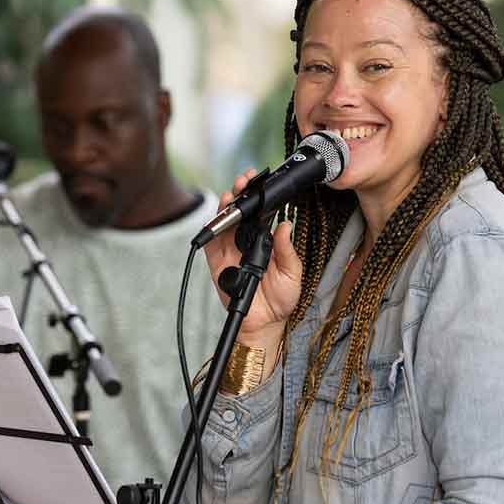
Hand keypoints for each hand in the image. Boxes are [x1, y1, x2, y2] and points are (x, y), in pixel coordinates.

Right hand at [204, 169, 302, 350]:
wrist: (265, 323)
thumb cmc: (281, 299)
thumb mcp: (292, 273)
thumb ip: (287, 250)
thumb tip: (286, 226)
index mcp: (266, 240)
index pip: (262, 213)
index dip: (260, 196)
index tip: (261, 182)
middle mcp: (247, 241)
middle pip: (241, 212)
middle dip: (241, 193)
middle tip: (244, 181)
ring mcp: (231, 250)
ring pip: (225, 222)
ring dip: (226, 205)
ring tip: (231, 193)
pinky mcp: (218, 262)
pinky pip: (211, 242)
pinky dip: (211, 229)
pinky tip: (217, 217)